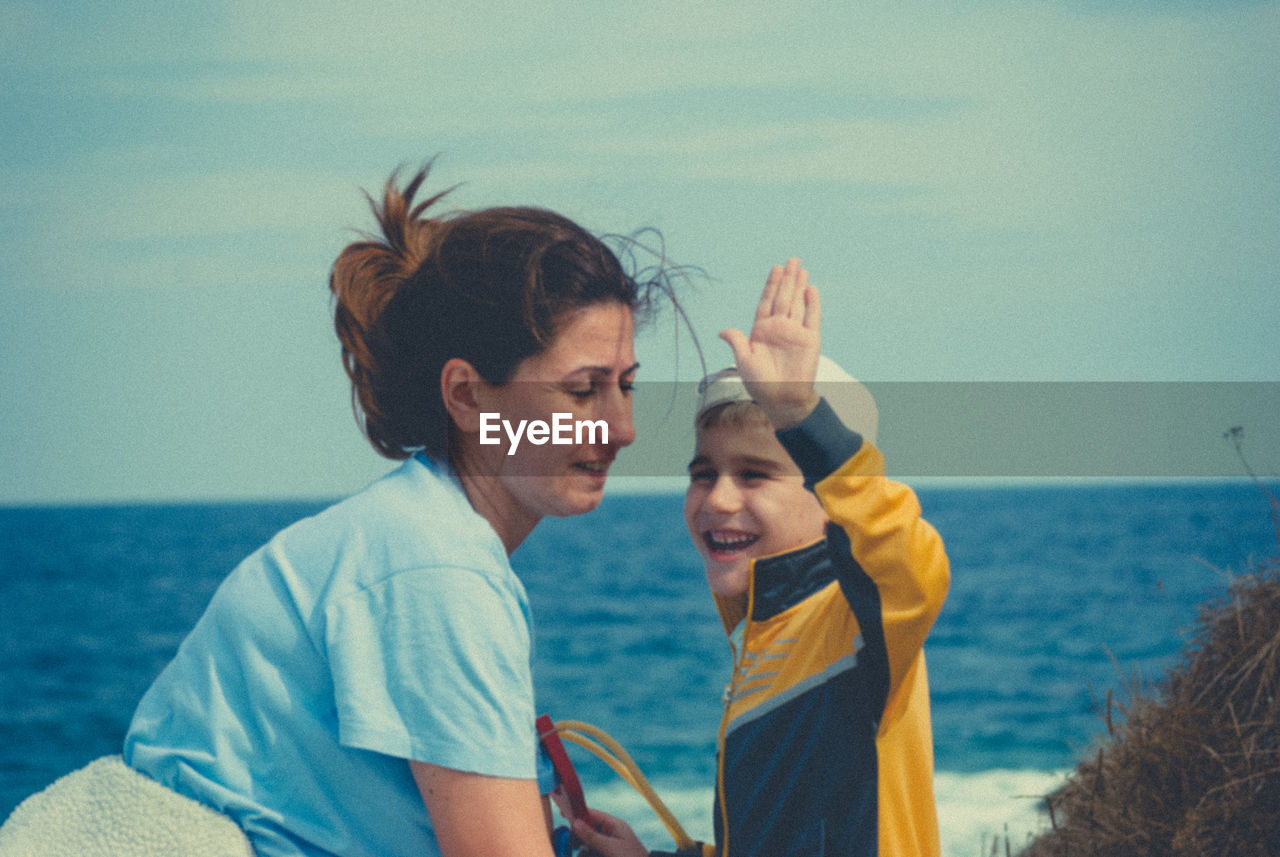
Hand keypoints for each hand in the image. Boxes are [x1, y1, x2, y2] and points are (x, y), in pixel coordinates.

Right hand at [571, 809, 648, 856]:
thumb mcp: (611, 847)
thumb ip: (592, 836)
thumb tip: (575, 822)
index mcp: (614, 825)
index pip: (593, 814)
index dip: (578, 813)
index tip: (563, 811)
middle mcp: (611, 834)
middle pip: (588, 830)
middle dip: (579, 837)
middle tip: (573, 844)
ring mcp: (609, 845)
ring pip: (588, 844)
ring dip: (583, 850)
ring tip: (584, 854)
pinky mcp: (607, 854)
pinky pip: (591, 852)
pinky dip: (587, 854)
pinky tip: (585, 856)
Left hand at [718, 257, 821, 429]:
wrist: (781, 399)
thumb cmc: (760, 383)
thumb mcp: (744, 361)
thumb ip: (737, 342)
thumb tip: (721, 331)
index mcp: (761, 331)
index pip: (766, 302)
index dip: (771, 286)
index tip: (775, 269)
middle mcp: (778, 328)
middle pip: (783, 298)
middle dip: (787, 279)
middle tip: (792, 260)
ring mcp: (795, 332)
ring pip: (797, 303)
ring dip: (799, 286)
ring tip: (802, 268)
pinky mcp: (809, 340)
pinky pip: (812, 318)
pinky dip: (812, 304)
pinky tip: (811, 290)